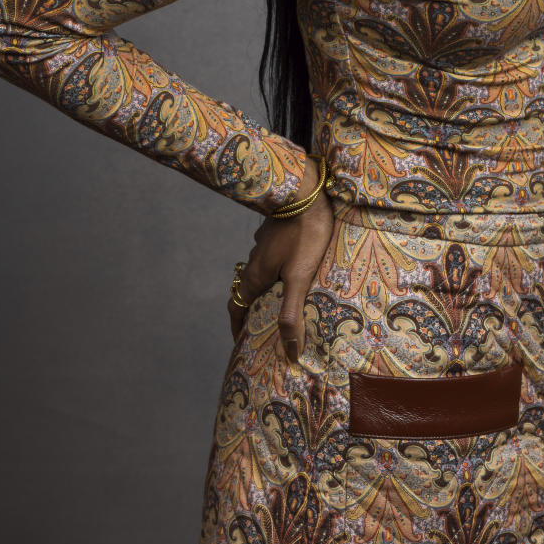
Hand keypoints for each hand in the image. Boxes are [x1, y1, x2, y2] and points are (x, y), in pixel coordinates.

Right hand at [228, 156, 334, 360]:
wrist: (306, 192)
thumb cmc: (304, 235)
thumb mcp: (299, 278)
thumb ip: (291, 314)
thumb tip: (289, 352)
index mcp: (255, 276)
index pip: (237, 308)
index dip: (237, 327)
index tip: (242, 343)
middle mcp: (254, 261)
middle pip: (248, 291)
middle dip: (253, 310)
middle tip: (266, 327)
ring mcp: (264, 245)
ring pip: (261, 273)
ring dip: (267, 289)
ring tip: (284, 301)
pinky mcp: (276, 232)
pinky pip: (272, 257)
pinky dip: (278, 270)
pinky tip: (296, 270)